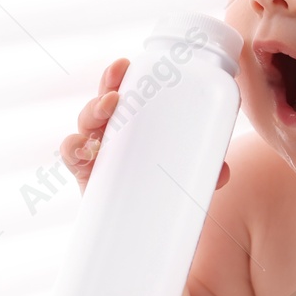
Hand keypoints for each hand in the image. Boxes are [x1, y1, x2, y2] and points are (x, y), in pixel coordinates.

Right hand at [58, 57, 228, 193]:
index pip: (123, 92)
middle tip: (119, 86)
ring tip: (109, 106)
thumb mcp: (189, 176)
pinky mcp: (85, 177)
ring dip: (92, 111)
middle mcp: (111, 135)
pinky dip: (74, 148)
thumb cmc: (164, 192)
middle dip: (105, 87)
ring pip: (84, 124)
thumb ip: (207, 171)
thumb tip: (223, 171)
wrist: (145, 232)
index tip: (124, 63)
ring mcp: (96, 155)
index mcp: (133, 125)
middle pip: (102, 103)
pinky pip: (72, 157)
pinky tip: (85, 146)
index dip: (119, 76)